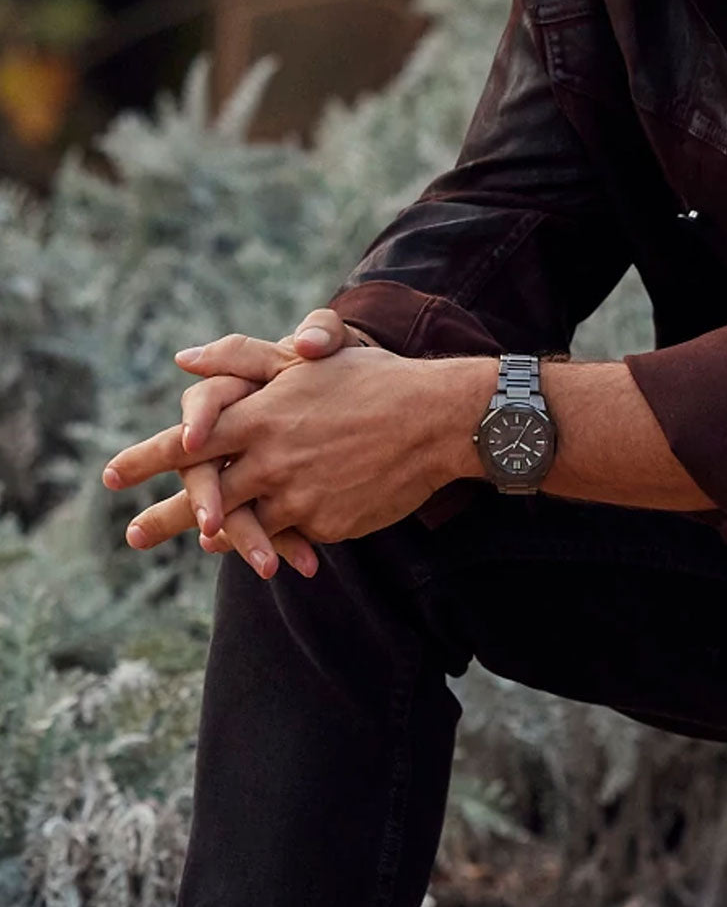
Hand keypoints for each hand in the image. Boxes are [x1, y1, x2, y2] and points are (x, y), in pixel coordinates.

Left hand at [104, 347, 492, 574]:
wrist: (436, 421)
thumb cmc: (373, 380)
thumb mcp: (308, 360)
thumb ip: (242, 359)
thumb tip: (185, 361)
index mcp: (260, 416)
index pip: (186, 442)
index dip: (145, 459)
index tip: (111, 475)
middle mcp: (271, 459)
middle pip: (202, 495)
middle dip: (162, 517)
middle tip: (132, 536)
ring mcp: (299, 496)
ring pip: (243, 526)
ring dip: (215, 538)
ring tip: (197, 547)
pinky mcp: (327, 523)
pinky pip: (289, 537)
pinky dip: (275, 542)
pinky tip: (267, 548)